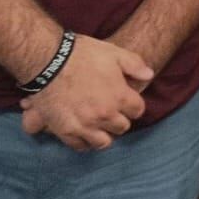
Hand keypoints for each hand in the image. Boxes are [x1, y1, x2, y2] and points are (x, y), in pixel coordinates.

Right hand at [19, 34, 152, 150]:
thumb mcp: (113, 52)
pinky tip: (83, 130)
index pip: (137, 110)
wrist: (48, 60)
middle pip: (122, 127)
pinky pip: (81, 146)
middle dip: (119, 118)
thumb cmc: (81, 54)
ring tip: (98, 123)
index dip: (133, 103)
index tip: (125, 99)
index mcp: (119, 96)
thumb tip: (149, 74)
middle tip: (110, 109)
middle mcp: (105, 115)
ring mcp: (85, 125)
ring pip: (103, 142)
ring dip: (103, 133)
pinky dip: (84, 141)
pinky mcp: (66, 131)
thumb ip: (134, 64)